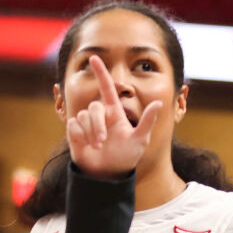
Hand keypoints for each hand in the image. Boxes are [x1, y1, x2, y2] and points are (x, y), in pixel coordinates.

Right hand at [64, 55, 161, 178]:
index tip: (94, 58)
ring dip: (91, 133)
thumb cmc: (126, 156)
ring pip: (83, 116)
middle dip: (97, 125)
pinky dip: (81, 136)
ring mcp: (86, 123)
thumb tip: (159, 103)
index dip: (101, 73)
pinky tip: (87, 146)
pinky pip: (74, 125)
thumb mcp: (140, 139)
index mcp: (114, 113)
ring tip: (97, 147)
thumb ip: (148, 121)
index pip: (107, 88)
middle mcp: (100, 115)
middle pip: (94, 107)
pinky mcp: (75, 132)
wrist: (107, 174)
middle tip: (102, 142)